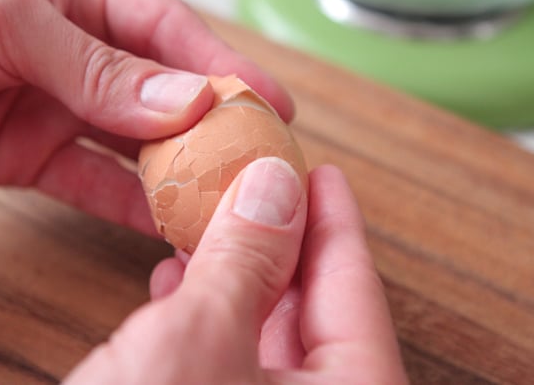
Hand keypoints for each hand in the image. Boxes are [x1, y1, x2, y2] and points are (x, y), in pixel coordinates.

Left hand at [0, 0, 291, 235]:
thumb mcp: (2, 18)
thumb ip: (95, 65)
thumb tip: (184, 101)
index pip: (167, 31)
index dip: (224, 66)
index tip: (272, 103)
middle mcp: (77, 48)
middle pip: (162, 90)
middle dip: (212, 124)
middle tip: (261, 159)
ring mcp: (57, 105)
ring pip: (135, 142)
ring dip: (178, 170)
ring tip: (224, 197)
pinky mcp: (32, 155)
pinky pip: (93, 182)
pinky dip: (130, 204)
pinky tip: (166, 221)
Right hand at [65, 160, 408, 383]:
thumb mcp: (201, 338)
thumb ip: (248, 258)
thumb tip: (277, 184)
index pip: (355, 290)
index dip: (335, 220)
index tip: (322, 171)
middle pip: (314, 311)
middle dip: (281, 241)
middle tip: (262, 184)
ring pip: (267, 335)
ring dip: (237, 273)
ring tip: (214, 220)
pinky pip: (230, 362)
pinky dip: (206, 315)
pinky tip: (178, 281)